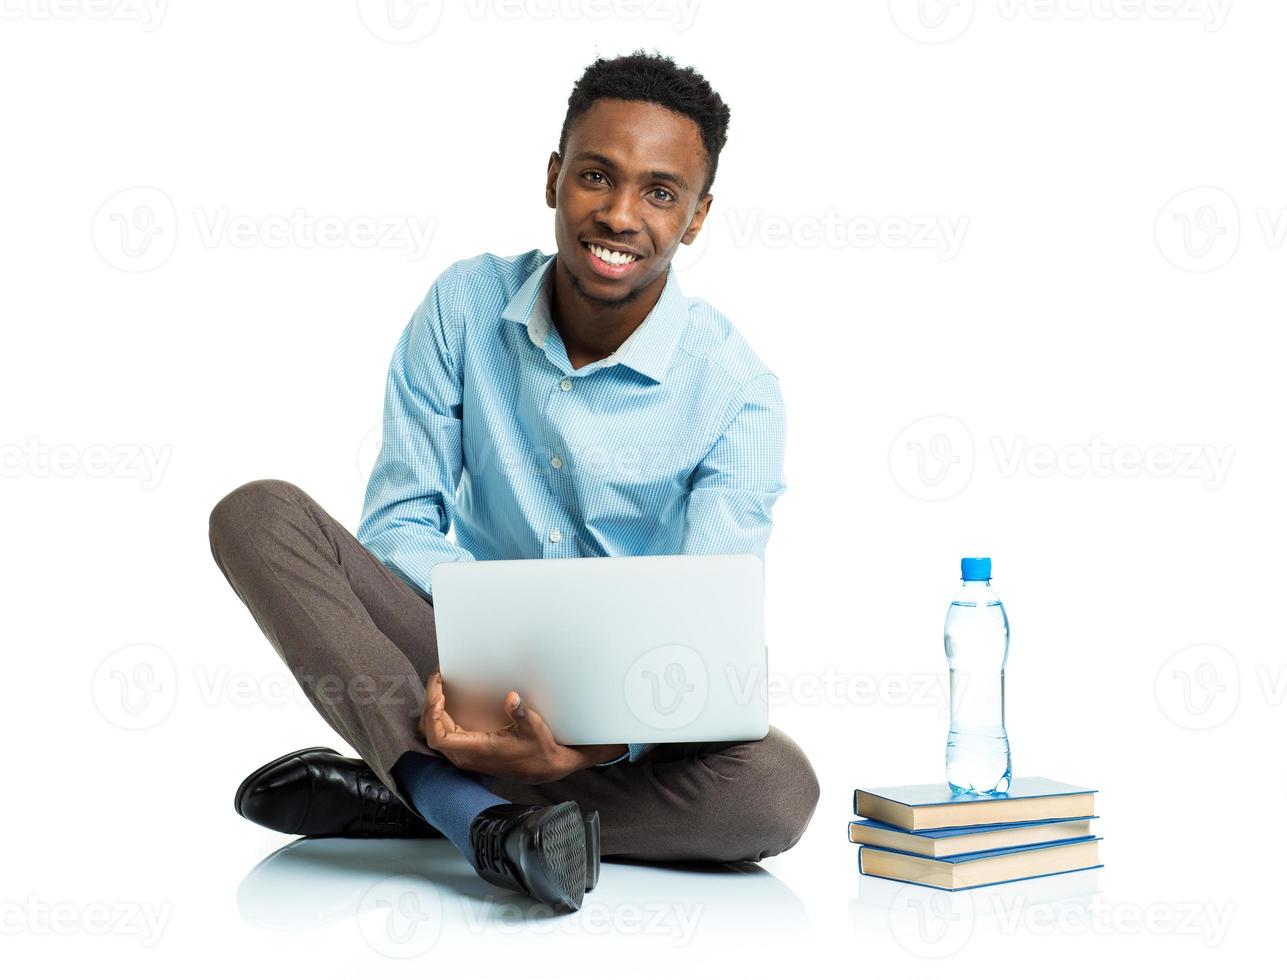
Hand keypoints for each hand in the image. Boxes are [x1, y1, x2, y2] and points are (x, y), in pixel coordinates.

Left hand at [417, 673, 624, 782]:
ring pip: (434, 734)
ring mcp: (464, 756)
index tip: (440, 693)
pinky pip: (443, 735)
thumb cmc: (538, 748)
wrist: (544, 769)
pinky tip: (447, 701)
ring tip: (440, 687)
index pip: (438, 738)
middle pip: (431, 732)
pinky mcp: (467, 752)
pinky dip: (439, 717)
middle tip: (439, 679)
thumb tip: (511, 697)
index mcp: (477, 750)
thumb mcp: (534, 728)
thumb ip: (521, 713)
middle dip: (430, 703)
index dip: (433, 715)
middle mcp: (465, 756)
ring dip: (433, 711)